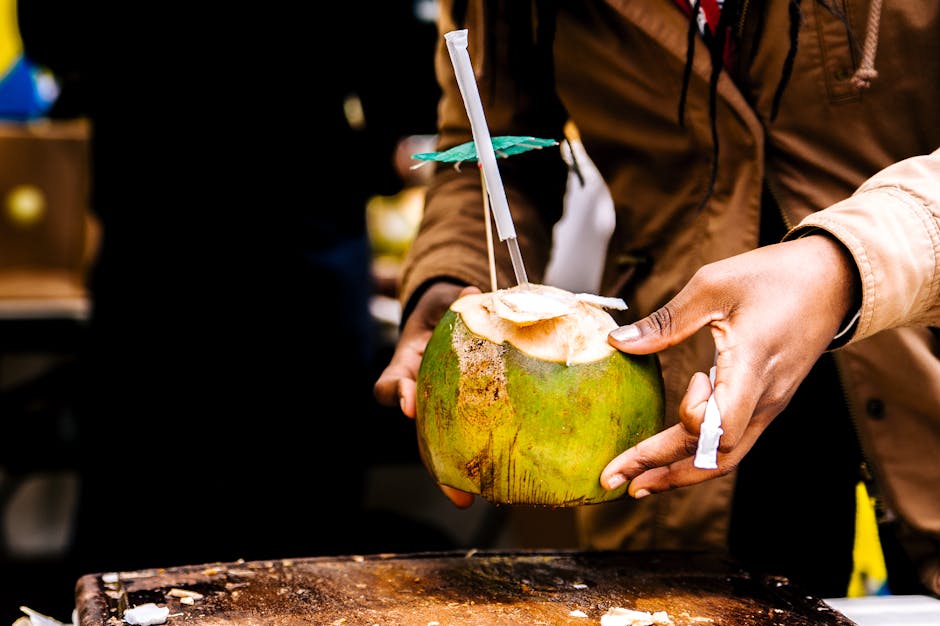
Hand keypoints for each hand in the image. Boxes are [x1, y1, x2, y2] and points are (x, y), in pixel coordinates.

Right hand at [373, 281, 477, 507]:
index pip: (391, 383)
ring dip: (454, 475)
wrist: (449, 317)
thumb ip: (458, 299)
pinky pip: (468, 437)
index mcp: (409, 365)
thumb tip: (474, 292)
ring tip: (470, 500)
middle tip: (454, 491)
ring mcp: (440, 407)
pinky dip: (481, 458)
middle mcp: (419, 394)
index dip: (396, 394)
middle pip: (418, 433)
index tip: (407, 401)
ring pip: (440, 446)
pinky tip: (501, 479)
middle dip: (434, 464)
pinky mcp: (464, 414)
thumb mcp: (447, 299)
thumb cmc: (444, 309)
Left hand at [601, 234, 859, 497]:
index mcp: (753, 366)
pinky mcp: (767, 404)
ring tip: (638, 483)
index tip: (691, 377)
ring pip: (725, 458)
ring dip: (679, 474)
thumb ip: (667, 320)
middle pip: (716, 456)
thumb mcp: (714, 285)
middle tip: (614, 480)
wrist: (834, 279)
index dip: (694, 416)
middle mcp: (764, 397)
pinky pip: (733, 444)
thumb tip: (618, 342)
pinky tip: (671, 461)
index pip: (722, 426)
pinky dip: (699, 458)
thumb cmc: (775, 277)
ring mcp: (768, 405)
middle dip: (663, 471)